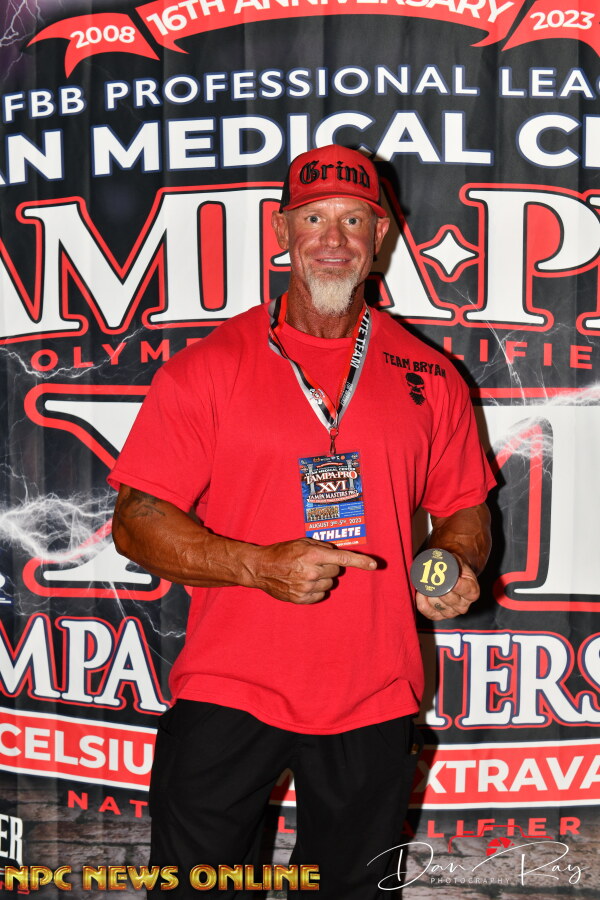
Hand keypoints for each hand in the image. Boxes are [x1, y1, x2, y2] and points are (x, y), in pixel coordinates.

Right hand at [247, 538, 376, 603]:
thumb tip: (336, 554)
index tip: (374, 565)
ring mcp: (306, 587)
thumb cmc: (281, 552)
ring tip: (304, 573)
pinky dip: (315, 589)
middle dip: (328, 566)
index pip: (342, 558)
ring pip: (329, 584)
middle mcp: (311, 571)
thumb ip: (321, 547)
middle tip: (312, 563)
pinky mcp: (302, 598)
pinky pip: (320, 595)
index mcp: (312, 555)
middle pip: (336, 571)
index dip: (360, 562)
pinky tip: (302, 583)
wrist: (260, 568)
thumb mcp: (301, 542)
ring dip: (322, 578)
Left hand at [415, 558, 478, 620]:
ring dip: (429, 595)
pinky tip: (421, 594)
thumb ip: (453, 561)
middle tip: (431, 579)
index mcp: (472, 592)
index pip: (465, 590)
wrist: (452, 579)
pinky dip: (422, 603)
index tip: (448, 579)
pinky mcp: (440, 617)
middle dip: (439, 589)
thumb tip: (444, 559)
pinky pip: (428, 612)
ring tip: (426, 584)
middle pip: (449, 598)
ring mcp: (452, 613)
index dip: (456, 585)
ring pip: (438, 605)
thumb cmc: (455, 569)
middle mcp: (463, 605)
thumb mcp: (458, 562)